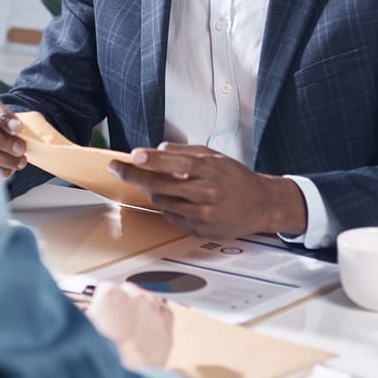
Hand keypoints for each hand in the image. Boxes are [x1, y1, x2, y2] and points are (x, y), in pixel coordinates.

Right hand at [85, 282, 172, 370]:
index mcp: (110, 294)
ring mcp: (152, 307)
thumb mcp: (87, 329)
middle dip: (123, 304)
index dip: (103, 303)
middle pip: (127, 290)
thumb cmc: (108, 356)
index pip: (105, 289)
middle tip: (117, 322)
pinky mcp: (166, 321)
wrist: (129, 374)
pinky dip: (157, 316)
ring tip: (134, 326)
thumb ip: (90, 315)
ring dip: (141, 307)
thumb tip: (90, 315)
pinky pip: (163, 310)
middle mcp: (133, 296)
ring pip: (147, 297)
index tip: (103, 312)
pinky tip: (149, 327)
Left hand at [110, 143, 307, 238]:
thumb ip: (186, 151)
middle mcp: (205, 192)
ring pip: (161, 201)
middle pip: (160, 185)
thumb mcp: (216, 156)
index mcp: (209, 170)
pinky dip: (165, 205)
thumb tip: (158, 148)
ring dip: (150, 190)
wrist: (261, 205)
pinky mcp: (199, 229)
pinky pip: (171, 216)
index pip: (175, 162)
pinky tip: (172, 198)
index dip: (152, 159)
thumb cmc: (236, 178)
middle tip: (117, 168)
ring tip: (150, 182)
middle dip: (133, 175)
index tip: (134, 156)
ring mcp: (202, 213)